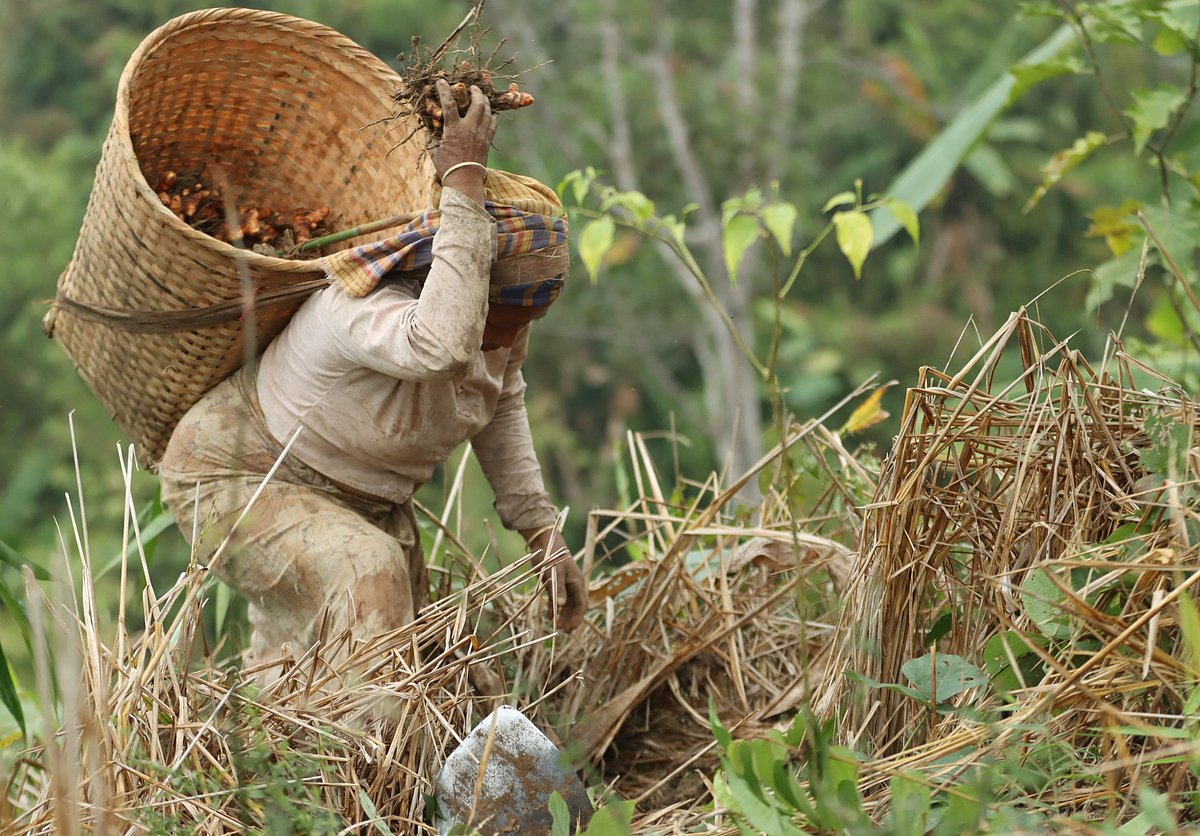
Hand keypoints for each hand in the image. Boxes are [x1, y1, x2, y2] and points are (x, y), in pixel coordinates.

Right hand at [429, 78, 496, 194]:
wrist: (464, 181)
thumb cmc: (446, 167)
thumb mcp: (433, 150)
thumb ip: (430, 135)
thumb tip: (427, 126)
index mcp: (453, 128)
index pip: (449, 103)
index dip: (444, 89)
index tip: (441, 81)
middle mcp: (469, 128)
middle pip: (477, 102)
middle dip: (475, 92)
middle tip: (472, 87)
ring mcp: (481, 134)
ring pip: (488, 111)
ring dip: (485, 101)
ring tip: (482, 97)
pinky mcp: (487, 141)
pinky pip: (493, 124)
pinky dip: (492, 116)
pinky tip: (490, 115)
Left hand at [524, 528, 587, 631]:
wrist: (544, 543)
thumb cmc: (553, 556)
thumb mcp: (556, 573)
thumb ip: (558, 589)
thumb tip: (561, 606)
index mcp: (577, 583)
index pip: (581, 604)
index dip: (578, 617)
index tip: (572, 628)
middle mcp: (572, 585)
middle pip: (574, 607)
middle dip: (571, 619)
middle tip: (565, 632)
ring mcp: (564, 585)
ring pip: (566, 605)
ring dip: (563, 616)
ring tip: (557, 627)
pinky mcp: (554, 584)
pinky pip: (556, 599)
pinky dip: (554, 608)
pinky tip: (549, 616)